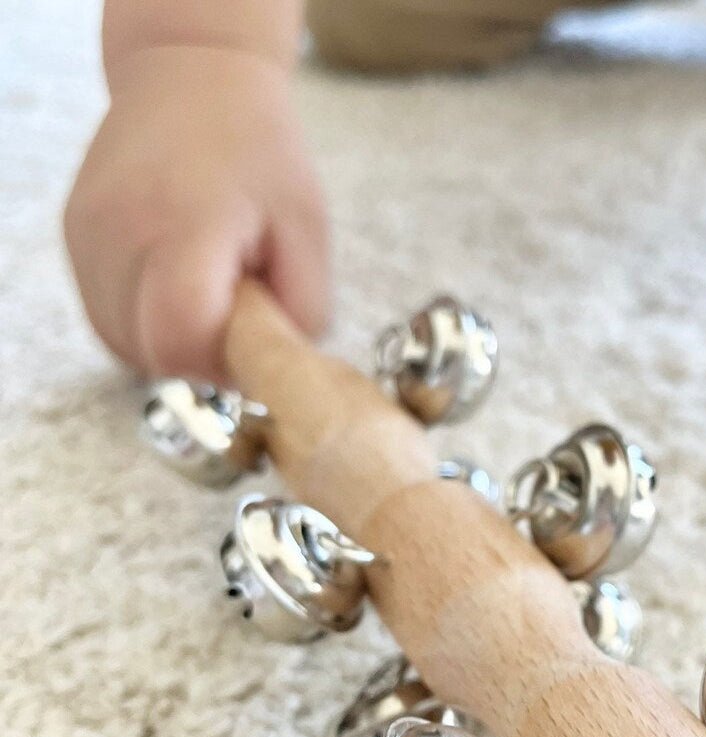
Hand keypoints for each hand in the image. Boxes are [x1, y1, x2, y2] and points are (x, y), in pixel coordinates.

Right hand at [65, 46, 328, 381]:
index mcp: (185, 224)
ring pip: (126, 346)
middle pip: (154, 353)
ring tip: (211, 294)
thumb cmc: (259, 152)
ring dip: (174, 342)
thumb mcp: (308, 230)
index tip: (254, 332)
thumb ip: (299, 312)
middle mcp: (120, 233)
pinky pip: (109, 318)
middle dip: (205, 355)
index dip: (223, 359)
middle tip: (239, 313)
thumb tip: (275, 367)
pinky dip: (146, 323)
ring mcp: (87, 238)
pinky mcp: (75, 241)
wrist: (189, 76)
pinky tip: (178, 287)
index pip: (181, 337)